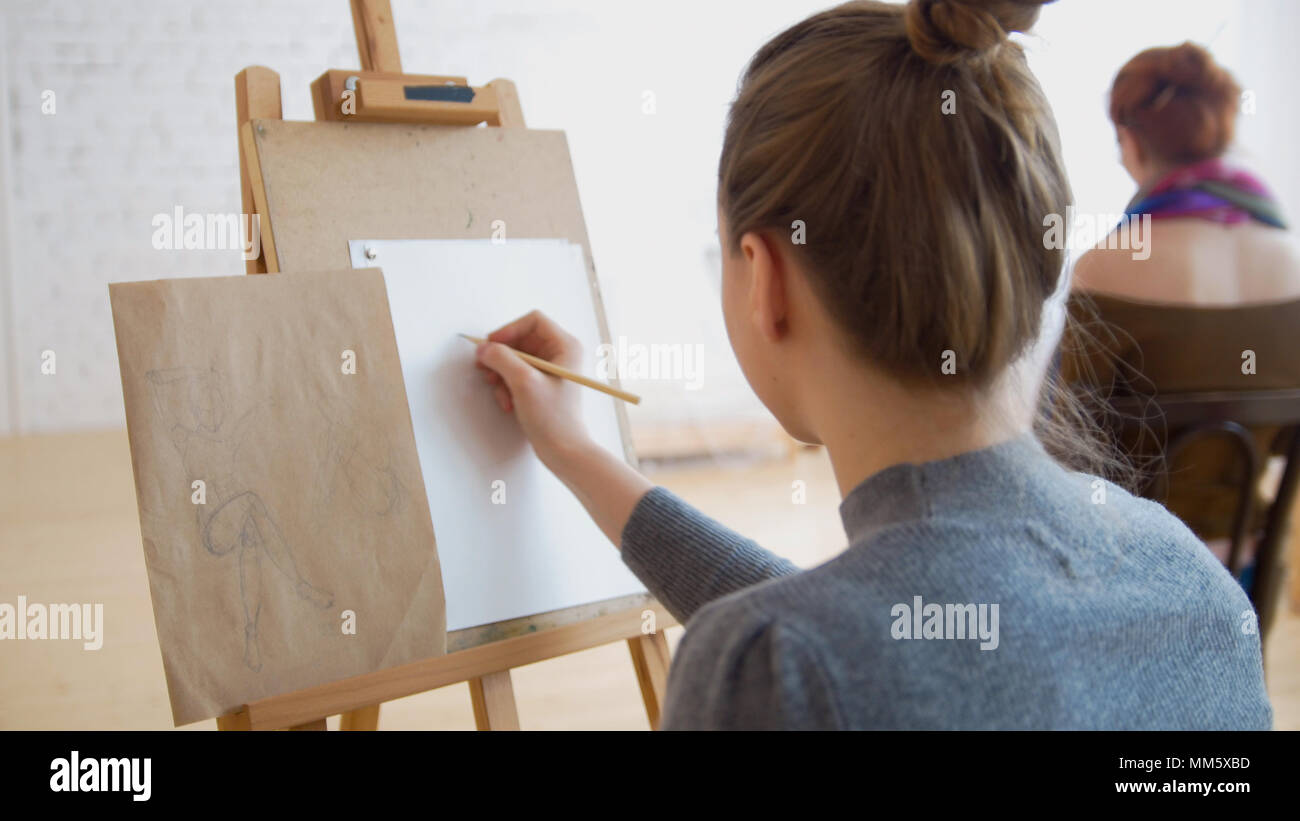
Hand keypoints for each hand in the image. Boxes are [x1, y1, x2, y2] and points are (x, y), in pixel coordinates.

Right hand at [474, 310, 596, 470]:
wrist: (564, 451)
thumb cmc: (553, 418)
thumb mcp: (524, 383)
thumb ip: (501, 359)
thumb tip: (483, 348)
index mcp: (565, 346)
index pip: (533, 321)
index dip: (509, 330)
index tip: (491, 345)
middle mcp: (560, 354)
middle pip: (520, 340)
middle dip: (501, 357)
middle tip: (486, 371)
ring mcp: (550, 370)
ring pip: (514, 358)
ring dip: (501, 374)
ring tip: (500, 393)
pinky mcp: (541, 385)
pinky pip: (516, 375)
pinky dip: (507, 386)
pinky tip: (508, 403)